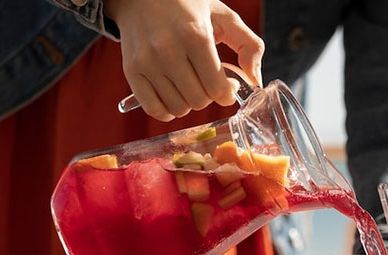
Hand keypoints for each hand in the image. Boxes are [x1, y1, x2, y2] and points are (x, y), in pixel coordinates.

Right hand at [104, 0, 264, 120]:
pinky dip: (167, 110)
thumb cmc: (187, 6)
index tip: (228, 84)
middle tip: (208, 81)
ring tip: (190, 84)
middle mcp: (168, 49)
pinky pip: (153, 109)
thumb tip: (255, 80)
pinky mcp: (131, 71)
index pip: (217, 88)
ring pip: (178, 108)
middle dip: (210, 96)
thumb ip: (249, 45)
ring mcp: (147, 61)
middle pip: (199, 101)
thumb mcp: (224, 16)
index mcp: (195, 35)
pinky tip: (174, 96)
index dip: (228, 93)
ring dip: (189, 103)